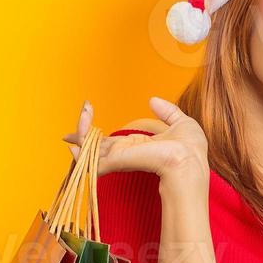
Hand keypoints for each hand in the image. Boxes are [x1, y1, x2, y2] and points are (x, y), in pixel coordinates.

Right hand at [62, 96, 208, 183]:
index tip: (85, 113)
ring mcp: (119, 158)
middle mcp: (125, 154)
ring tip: (76, 122)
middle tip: (77, 119)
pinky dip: (80, 149)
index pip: (109, 142)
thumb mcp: (181, 123)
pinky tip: (72, 142)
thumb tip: (153, 100)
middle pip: (95, 146)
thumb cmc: (190, 149)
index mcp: (138, 146)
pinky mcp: (116, 161)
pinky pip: (90, 158)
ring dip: (80, 134)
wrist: (188, 159)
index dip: (96, 131)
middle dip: (82, 132)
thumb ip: (167, 112)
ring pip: (89, 149)